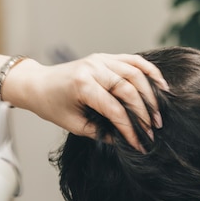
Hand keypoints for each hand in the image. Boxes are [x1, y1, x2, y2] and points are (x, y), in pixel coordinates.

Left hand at [4, 53, 168, 149]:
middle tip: (153, 131)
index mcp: (83, 85)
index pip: (114, 109)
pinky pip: (133, 60)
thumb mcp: (73, 124)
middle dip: (144, 113)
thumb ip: (99, 132)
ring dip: (151, 94)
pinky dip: (149, 72)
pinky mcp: (106, 56)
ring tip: (158, 114)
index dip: (129, 128)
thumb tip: (124, 141)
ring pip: (136, 73)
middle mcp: (94, 68)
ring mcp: (101, 59)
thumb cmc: (52, 105)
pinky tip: (161, 86)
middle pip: (129, 89)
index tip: (139, 144)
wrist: (38, 84)